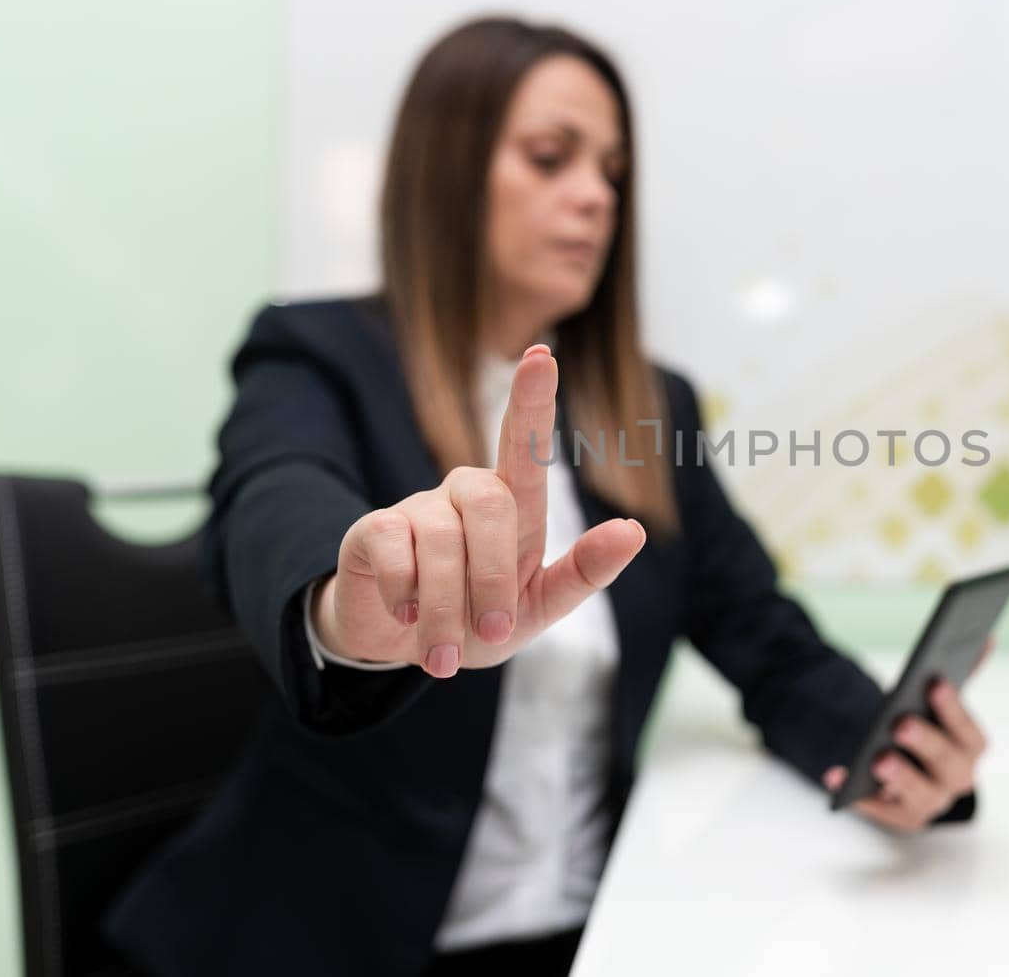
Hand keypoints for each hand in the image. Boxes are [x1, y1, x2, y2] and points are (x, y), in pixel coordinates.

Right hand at [312, 344, 646, 677]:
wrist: (400, 650)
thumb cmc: (477, 621)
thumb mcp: (537, 608)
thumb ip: (583, 573)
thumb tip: (634, 531)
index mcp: (515, 508)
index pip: (525, 446)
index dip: (532, 401)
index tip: (542, 355)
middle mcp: (467, 493)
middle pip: (491, 503)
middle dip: (492, 578)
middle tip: (489, 634)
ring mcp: (419, 506)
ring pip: (441, 537)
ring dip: (446, 605)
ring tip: (443, 653)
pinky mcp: (374, 527)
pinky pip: (394, 548)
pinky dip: (405, 594)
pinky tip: (405, 616)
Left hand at [822, 636, 994, 831]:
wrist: (915, 772)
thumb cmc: (929, 729)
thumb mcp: (940, 705)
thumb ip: (961, 674)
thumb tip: (985, 637)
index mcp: (971, 747)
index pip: (970, 732)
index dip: (953, 708)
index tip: (934, 682)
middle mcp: (958, 779)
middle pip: (948, 765)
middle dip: (926, 743)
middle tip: (901, 723)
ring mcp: (931, 802)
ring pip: (921, 796)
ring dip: (900, 777)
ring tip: (877, 759)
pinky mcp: (902, 819)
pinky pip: (878, 810)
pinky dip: (859, 796)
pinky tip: (836, 776)